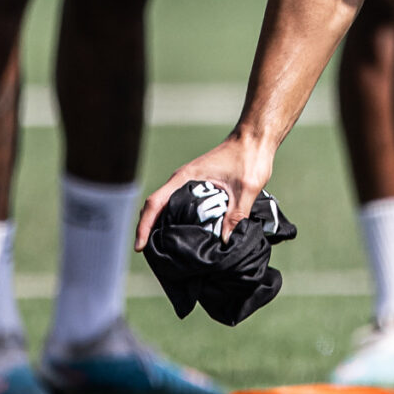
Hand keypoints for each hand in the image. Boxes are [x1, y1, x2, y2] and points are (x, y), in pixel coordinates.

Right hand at [138, 131, 275, 249]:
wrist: (255, 138)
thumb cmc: (249, 157)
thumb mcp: (246, 188)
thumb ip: (236, 215)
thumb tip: (225, 241)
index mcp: (186, 178)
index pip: (155, 202)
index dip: (144, 225)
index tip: (139, 246)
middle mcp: (182, 179)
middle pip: (155, 206)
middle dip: (148, 229)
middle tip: (150, 254)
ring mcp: (189, 181)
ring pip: (166, 205)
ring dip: (160, 224)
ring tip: (163, 249)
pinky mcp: (198, 183)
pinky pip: (179, 203)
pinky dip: (174, 218)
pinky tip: (184, 233)